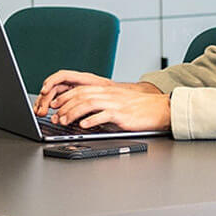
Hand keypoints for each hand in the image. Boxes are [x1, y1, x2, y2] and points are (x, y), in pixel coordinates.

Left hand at [34, 70, 158, 116]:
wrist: (160, 109)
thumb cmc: (142, 108)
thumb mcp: (120, 103)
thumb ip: (104, 106)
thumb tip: (86, 116)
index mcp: (108, 91)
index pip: (81, 89)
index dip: (66, 97)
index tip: (55, 105)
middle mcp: (110, 95)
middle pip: (81, 96)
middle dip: (64, 106)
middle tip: (56, 117)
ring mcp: (116, 104)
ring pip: (88, 104)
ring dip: (73, 113)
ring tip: (64, 121)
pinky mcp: (122, 114)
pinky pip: (103, 115)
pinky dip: (91, 120)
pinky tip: (83, 125)